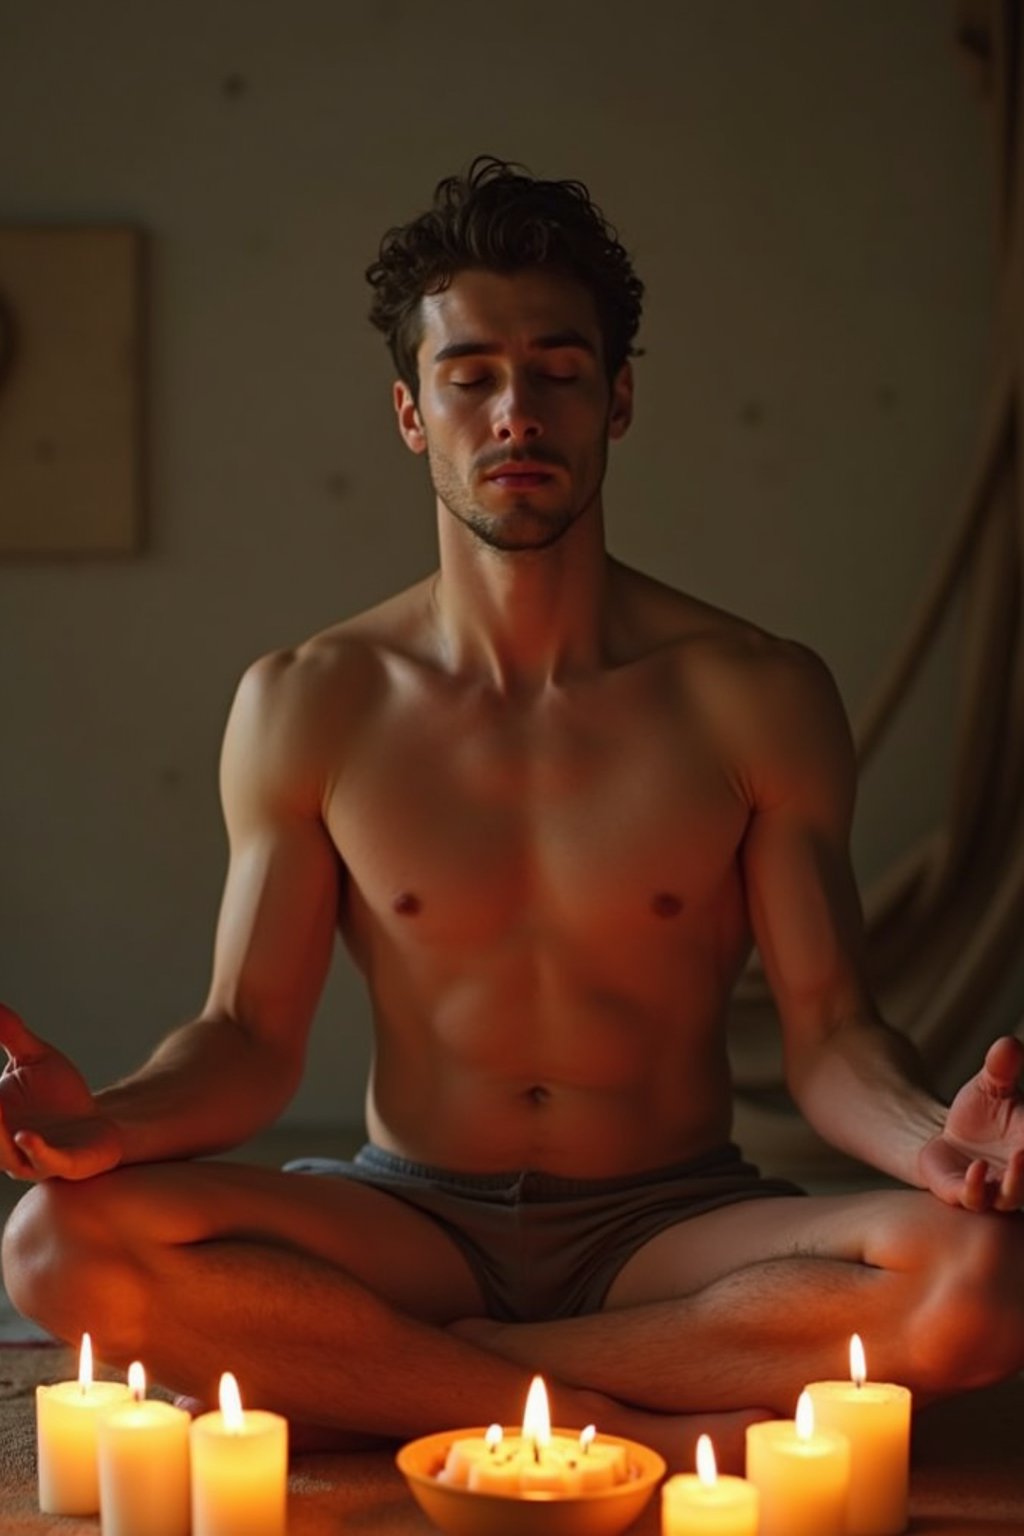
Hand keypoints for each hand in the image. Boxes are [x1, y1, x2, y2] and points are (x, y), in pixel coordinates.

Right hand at [0, 1004, 123, 1179]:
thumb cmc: (60, 1095)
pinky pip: (44, 1161)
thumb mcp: (34, 1057)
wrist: (99, 1123)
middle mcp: (3, 1144)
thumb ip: (10, 1033)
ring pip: (4, 1153)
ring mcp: (31, 1158)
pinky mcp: (62, 1164)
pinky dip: (34, 1150)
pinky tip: (25, 1136)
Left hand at [918, 1036, 1023, 1210]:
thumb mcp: (991, 1084)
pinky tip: (975, 1168)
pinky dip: (977, 1188)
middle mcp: (1018, 1173)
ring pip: (1010, 1197)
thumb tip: (1009, 1043)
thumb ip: (1001, 1067)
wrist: (948, 1134)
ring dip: (1017, 1183)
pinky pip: (973, 1199)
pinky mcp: (961, 1193)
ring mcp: (991, 1187)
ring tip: (1020, 1157)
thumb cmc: (982, 1110)